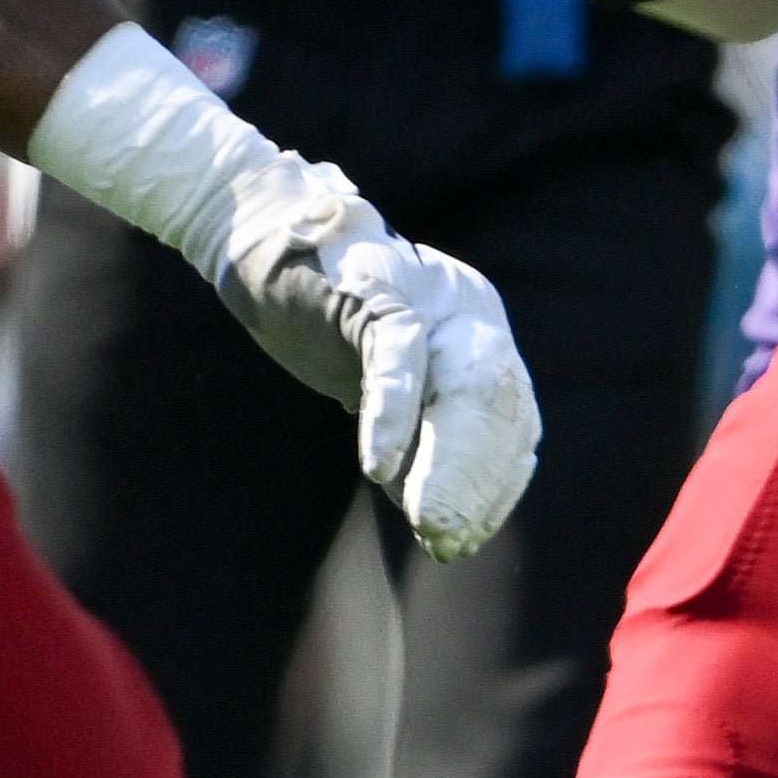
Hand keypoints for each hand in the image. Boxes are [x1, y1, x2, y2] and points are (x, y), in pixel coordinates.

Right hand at [200, 161, 546, 554]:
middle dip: (479, 487)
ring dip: (446, 468)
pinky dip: (390, 419)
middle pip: (499, 410)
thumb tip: (433, 508)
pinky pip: (395, 362)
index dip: (498, 483)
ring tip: (430, 524)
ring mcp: (427, 298)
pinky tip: (379, 469)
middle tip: (451, 543)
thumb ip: (416, 425)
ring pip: (460, 393)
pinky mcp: (376, 293)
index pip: (514, 418)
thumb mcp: (386, 374)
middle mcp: (468, 308)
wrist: (263, 235)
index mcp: (480, 327)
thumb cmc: (323, 313)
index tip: (472, 535)